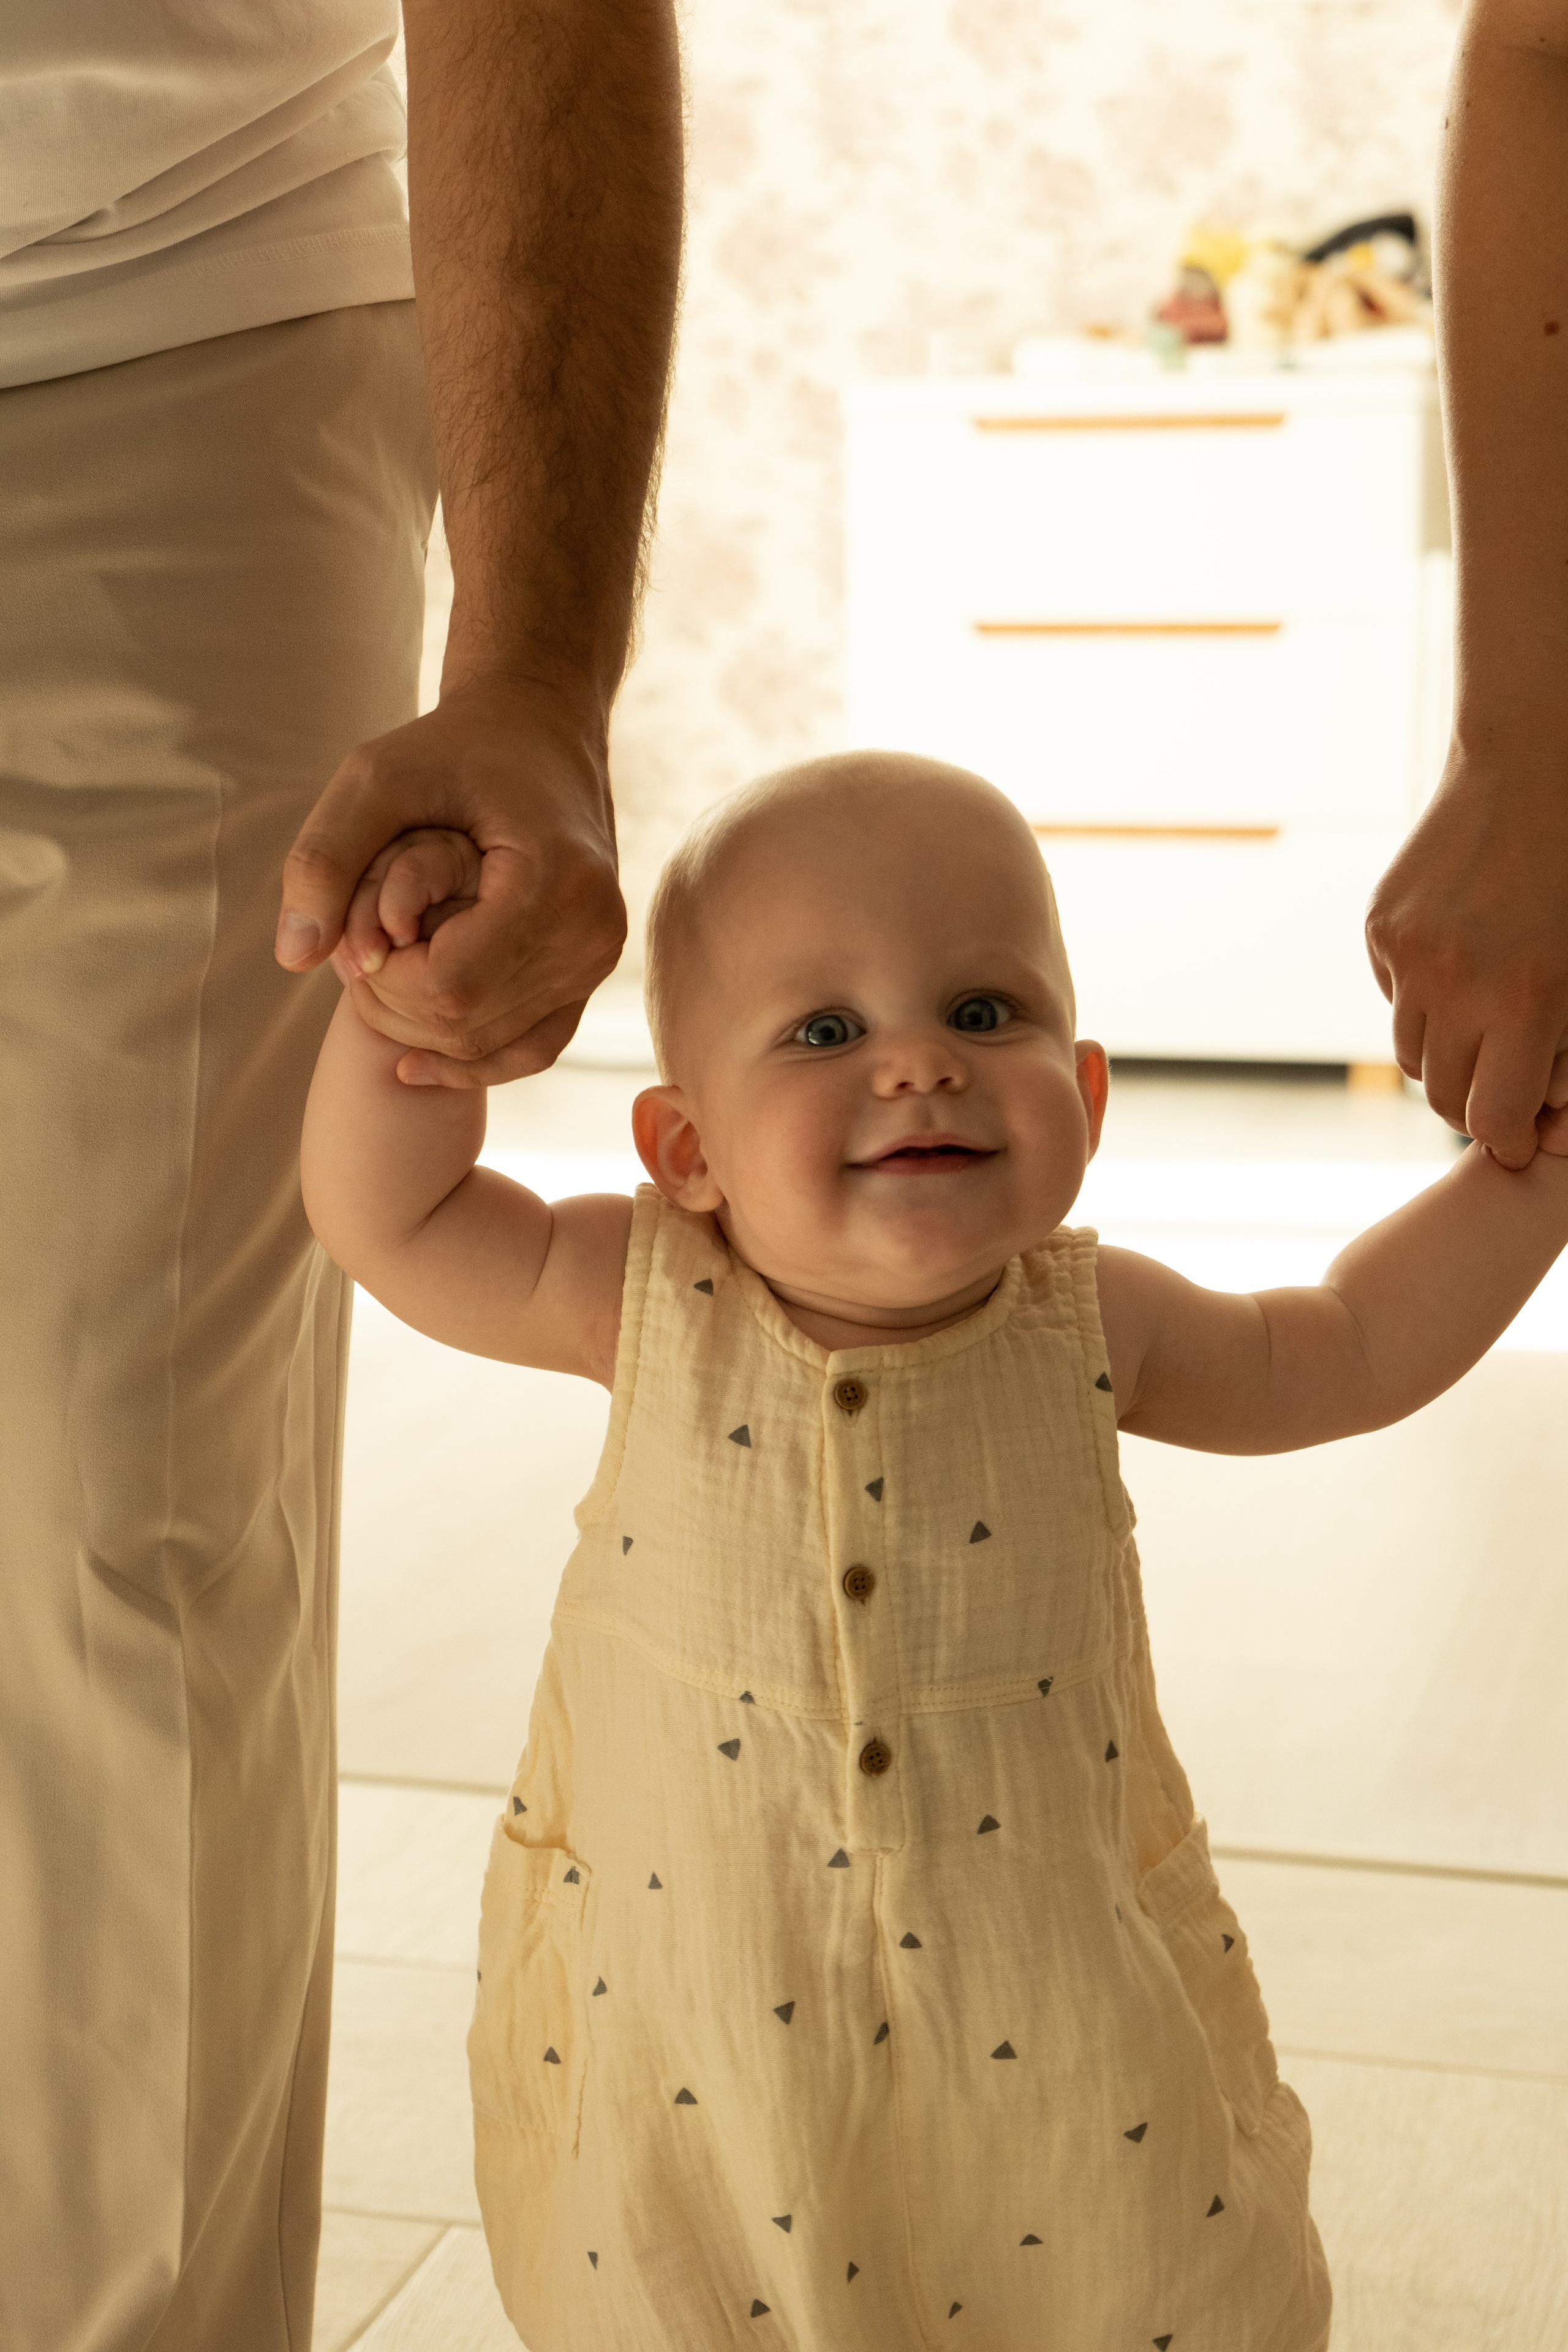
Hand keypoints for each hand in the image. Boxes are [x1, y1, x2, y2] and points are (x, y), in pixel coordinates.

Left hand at [276, 676, 626, 1085]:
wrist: (540, 732)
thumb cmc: (454, 747)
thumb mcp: (375, 778)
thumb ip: (324, 858)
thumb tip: (292, 958)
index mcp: (555, 880)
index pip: (450, 987)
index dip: (383, 980)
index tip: (358, 932)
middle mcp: (592, 932)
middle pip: (467, 1024)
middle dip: (395, 1004)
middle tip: (362, 952)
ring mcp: (600, 959)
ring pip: (490, 1045)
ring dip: (422, 1025)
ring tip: (388, 968)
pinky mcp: (592, 974)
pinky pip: (531, 1050)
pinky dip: (471, 1060)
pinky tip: (414, 1059)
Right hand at [1365, 746, 1567, 1167]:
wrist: (1536, 769)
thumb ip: (1562, 1047)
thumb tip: (1532, 1114)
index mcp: (1524, 1002)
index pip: (1489, 1121)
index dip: (1507, 1138)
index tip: (1519, 1137)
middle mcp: (1455, 985)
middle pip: (1444, 1095)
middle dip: (1475, 1103)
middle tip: (1504, 1089)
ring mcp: (1410, 956)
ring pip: (1412, 1054)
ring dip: (1446, 1054)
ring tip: (1484, 1025)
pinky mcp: (1382, 929)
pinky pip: (1394, 998)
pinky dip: (1423, 1000)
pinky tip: (1460, 963)